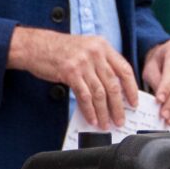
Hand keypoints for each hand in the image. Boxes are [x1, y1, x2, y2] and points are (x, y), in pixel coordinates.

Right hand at [9, 26, 138, 128]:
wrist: (35, 45)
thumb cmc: (60, 49)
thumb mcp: (86, 48)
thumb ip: (101, 63)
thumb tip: (113, 88)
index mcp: (102, 46)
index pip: (124, 69)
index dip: (131, 88)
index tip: (133, 102)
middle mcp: (95, 53)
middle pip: (113, 84)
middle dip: (118, 106)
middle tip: (120, 119)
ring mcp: (83, 62)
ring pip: (100, 93)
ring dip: (104, 112)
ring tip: (105, 123)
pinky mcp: (70, 72)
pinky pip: (84, 96)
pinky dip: (89, 110)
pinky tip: (91, 118)